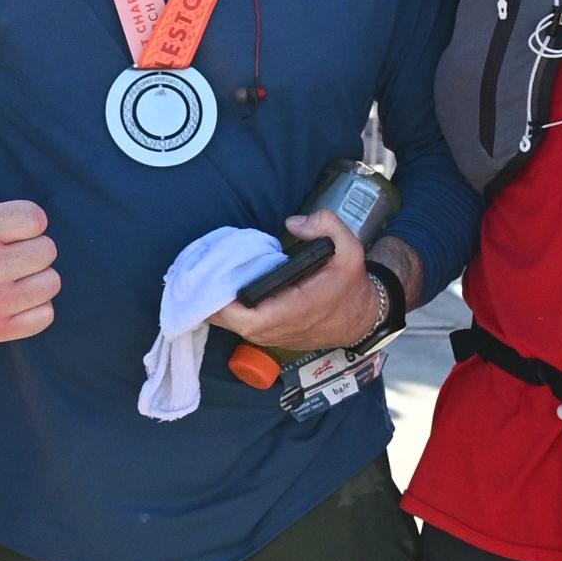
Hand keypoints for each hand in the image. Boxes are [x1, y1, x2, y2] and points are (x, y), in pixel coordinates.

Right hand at [0, 106, 56, 341]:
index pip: (36, 218)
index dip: (23, 219)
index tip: (2, 225)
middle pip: (48, 249)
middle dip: (30, 247)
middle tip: (5, 250)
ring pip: (51, 281)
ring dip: (35, 277)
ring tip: (9, 273)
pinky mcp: (0, 330)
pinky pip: (46, 314)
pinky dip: (35, 307)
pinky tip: (11, 297)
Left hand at [205, 206, 380, 355]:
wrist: (361, 317)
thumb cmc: (351, 285)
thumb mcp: (351, 249)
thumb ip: (327, 225)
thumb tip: (293, 223)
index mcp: (297, 309)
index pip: (250, 320)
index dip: (226, 305)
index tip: (215, 279)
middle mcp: (280, 328)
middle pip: (231, 324)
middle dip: (211, 300)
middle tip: (200, 271)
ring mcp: (273, 336)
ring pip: (231, 327)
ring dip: (216, 305)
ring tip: (205, 277)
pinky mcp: (270, 337)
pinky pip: (239, 328)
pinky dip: (226, 311)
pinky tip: (219, 289)